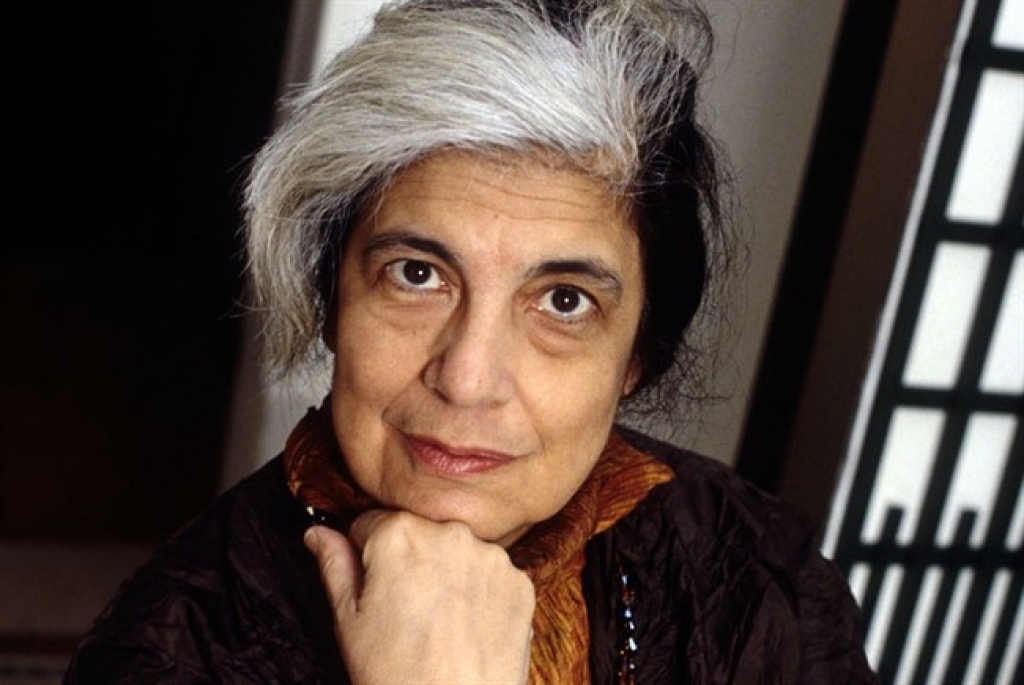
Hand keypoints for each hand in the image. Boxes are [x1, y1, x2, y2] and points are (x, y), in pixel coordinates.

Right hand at [304, 510, 534, 683]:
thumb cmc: (396, 675)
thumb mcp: (348, 621)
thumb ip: (334, 565)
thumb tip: (318, 532)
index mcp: (398, 534)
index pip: (371, 522)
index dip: (365, 555)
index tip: (374, 586)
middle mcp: (449, 532)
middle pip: (418, 532)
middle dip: (409, 560)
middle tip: (405, 610)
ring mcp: (490, 556)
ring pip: (457, 550)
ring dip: (447, 572)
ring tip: (439, 622)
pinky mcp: (520, 581)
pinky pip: (491, 574)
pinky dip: (480, 593)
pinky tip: (466, 627)